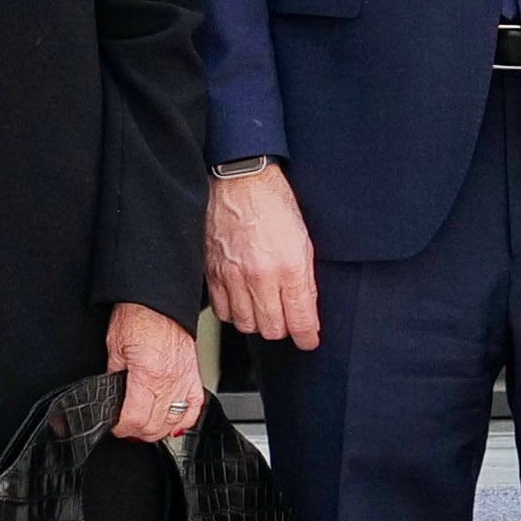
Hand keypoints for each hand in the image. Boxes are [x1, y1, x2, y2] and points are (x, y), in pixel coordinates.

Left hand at [106, 302, 207, 443]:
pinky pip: (194, 408)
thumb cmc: (136, 316)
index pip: (135, 418)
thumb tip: (114, 398)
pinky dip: (183, 420)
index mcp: (147, 375)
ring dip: (158, 429)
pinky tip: (172, 421)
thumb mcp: (114, 349)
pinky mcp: (194, 375)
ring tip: (146, 426)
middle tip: (127, 427)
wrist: (157, 299)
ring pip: (175, 422)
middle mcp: (169, 381)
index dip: (121, 428)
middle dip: (137, 432)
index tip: (116, 426)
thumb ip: (115, 377)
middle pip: (155, 426)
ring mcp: (184, 380)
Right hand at [208, 164, 322, 351]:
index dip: (307, 337)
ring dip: (258, 322)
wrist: (238, 180)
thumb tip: (307, 312)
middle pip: (272, 329)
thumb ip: (305, 281)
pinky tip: (242, 300)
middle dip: (283, 329)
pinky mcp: (212, 273)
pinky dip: (233, 312)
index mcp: (288, 266)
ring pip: (246, 324)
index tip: (309, 340)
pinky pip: (222, 311)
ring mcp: (232, 276)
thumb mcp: (303, 240)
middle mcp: (259, 276)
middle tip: (287, 319)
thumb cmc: (272, 203)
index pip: (300, 321)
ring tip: (264, 308)